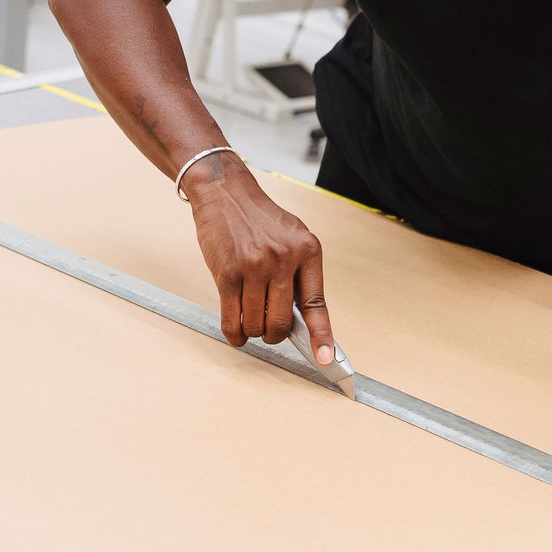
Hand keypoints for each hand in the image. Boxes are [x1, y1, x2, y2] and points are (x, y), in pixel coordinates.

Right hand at [185, 155, 335, 361]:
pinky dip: (234, 332)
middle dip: (275, 335)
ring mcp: (254, 267)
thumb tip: (303, 318)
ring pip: (256, 323)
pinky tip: (235, 331)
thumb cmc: (260, 219)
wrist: (227, 193)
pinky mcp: (227, 273)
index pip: (317, 304)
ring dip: (252, 332)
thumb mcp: (293, 237)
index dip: (321, 336)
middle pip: (282, 322)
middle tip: (270, 331)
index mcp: (307, 251)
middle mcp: (283, 259)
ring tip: (250, 323)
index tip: (325, 359)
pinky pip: (231, 317)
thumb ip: (300, 273)